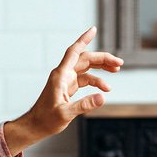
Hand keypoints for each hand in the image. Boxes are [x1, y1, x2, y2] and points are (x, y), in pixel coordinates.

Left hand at [4, 26, 122, 154]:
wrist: (36, 126)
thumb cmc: (46, 120)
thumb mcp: (66, 113)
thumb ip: (84, 105)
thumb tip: (103, 97)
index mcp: (61, 75)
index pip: (74, 52)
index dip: (84, 39)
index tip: (93, 29)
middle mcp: (63, 74)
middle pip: (85, 59)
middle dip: (103, 58)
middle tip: (119, 63)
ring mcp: (66, 80)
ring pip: (86, 68)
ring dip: (101, 68)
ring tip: (117, 70)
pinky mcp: (68, 88)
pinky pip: (85, 79)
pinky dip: (96, 82)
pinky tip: (105, 89)